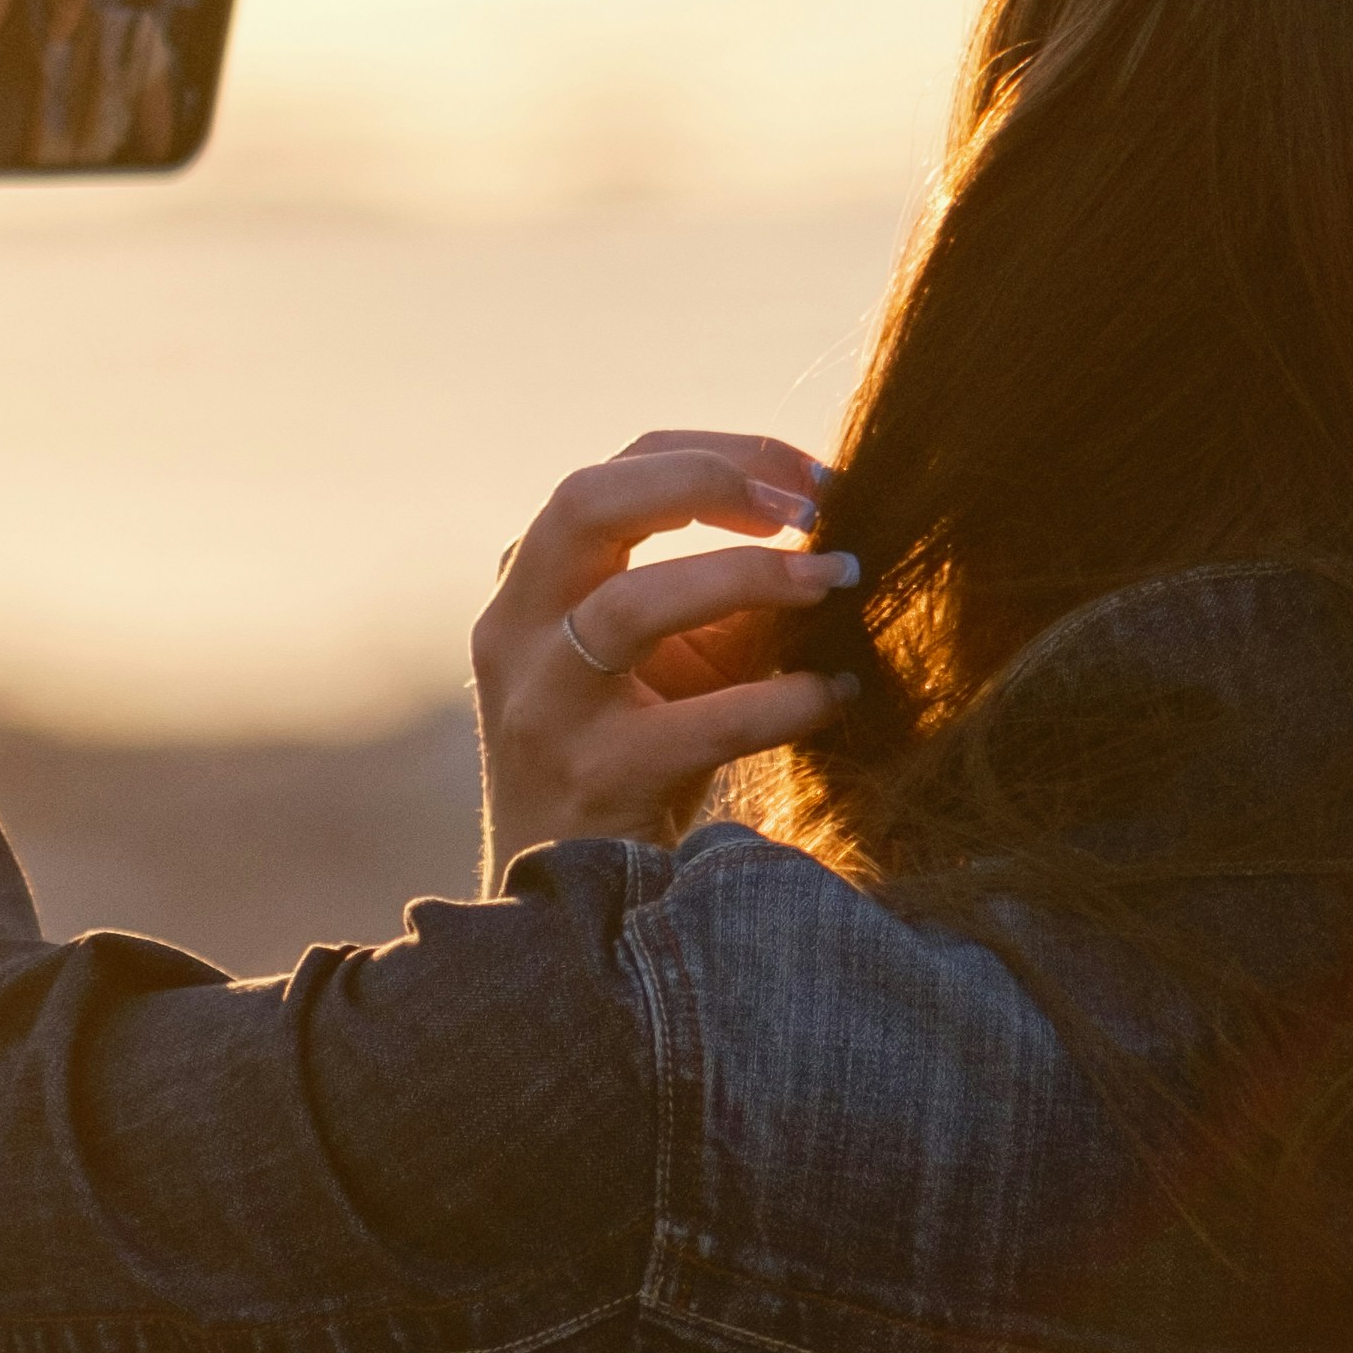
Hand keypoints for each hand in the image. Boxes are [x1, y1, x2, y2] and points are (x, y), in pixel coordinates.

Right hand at [472, 434, 858, 868]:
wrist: (573, 897)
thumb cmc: (637, 761)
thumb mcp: (663, 658)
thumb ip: (717, 592)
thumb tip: (832, 533)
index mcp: (533, 585)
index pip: (613, 473)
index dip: (718, 455)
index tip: (810, 479)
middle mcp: (516, 630)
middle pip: (588, 502)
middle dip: (707, 483)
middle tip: (808, 509)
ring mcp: (543, 707)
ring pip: (631, 605)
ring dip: (750, 578)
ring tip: (835, 581)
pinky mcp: (592, 779)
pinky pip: (700, 720)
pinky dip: (782, 698)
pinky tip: (836, 692)